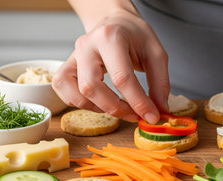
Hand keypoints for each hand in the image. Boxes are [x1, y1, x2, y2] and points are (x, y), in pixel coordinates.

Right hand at [52, 10, 168, 123]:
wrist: (114, 22)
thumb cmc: (135, 36)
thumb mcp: (156, 53)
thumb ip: (160, 82)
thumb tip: (159, 110)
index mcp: (110, 37)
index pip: (121, 78)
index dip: (137, 102)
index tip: (151, 116)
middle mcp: (86, 45)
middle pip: (92, 87)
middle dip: (116, 108)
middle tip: (135, 115)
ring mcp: (73, 56)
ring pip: (74, 92)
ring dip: (97, 108)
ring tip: (118, 109)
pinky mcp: (65, 66)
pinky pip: (63, 90)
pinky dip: (79, 103)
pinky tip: (99, 103)